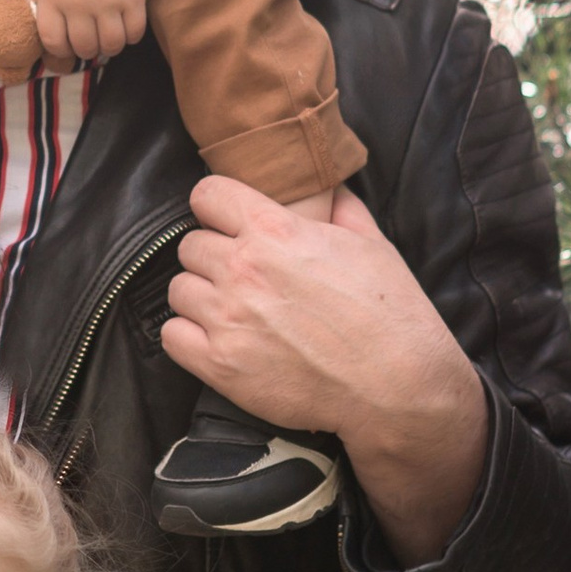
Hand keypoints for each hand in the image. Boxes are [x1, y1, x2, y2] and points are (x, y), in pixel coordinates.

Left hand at [36, 0, 153, 63]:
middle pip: (83, 47)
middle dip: (86, 48)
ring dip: (109, 45)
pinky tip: (126, 24)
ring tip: (108, 34)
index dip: (60, 49)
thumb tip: (56, 19)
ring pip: (111, 45)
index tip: (66, 44)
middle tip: (90, 39)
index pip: (53, 41)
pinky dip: (130, 35)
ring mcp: (109, 1)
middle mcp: (79, 3)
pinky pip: (135, 33)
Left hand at [160, 177, 487, 565]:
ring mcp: (228, 318)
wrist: (398, 387)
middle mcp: (244, 269)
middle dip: (213, 257)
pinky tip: (219, 340)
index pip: (207, 194)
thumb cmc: (391, 315)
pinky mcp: (219, 364)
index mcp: (275, 231)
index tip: (226, 222)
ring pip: (179, 289)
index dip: (216, 207)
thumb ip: (340, 208)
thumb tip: (328, 184)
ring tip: (233, 312)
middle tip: (241, 277)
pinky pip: (172, 335)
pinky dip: (189, 337)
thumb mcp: (372, 244)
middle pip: (191, 245)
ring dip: (201, 297)